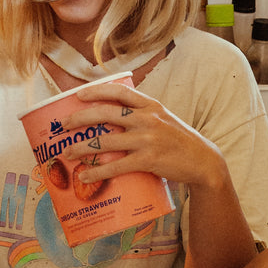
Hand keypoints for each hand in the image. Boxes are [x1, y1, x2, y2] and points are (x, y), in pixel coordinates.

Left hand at [62, 81, 225, 190]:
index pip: (119, 92)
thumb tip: (113, 116)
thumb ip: (142, 115)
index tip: (78, 95)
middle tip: (65, 125)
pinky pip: (115, 166)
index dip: (96, 91)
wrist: (203, 162)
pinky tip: (85, 176)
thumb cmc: (179, 141)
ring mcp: (147, 139)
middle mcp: (147, 119)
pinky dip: (97, 172)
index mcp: (151, 105)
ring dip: (82, 147)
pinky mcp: (147, 160)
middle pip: (106, 113)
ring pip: (106, 140)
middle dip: (81, 118)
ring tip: (67, 153)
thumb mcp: (163, 119)